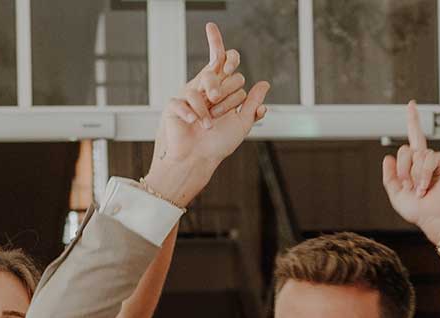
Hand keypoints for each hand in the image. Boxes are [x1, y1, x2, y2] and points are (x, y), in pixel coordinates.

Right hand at [142, 23, 271, 207]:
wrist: (198, 160)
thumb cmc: (218, 144)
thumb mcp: (242, 123)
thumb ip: (252, 103)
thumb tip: (264, 84)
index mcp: (220, 90)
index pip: (221, 60)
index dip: (220, 46)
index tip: (215, 36)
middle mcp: (205, 89)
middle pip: (218, 74)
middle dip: (225, 94)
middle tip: (221, 110)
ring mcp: (189, 96)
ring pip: (205, 89)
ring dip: (211, 111)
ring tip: (209, 125)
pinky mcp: (175, 106)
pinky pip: (187, 102)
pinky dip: (195, 115)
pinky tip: (196, 124)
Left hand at [381, 102, 439, 241]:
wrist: (435, 218)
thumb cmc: (420, 211)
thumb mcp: (396, 195)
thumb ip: (389, 177)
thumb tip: (387, 158)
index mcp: (416, 165)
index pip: (413, 139)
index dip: (412, 121)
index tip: (411, 105)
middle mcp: (427, 160)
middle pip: (406, 149)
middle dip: (403, 169)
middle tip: (409, 186)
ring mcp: (439, 160)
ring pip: (417, 154)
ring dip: (414, 175)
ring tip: (420, 189)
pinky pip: (429, 158)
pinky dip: (424, 174)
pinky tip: (427, 186)